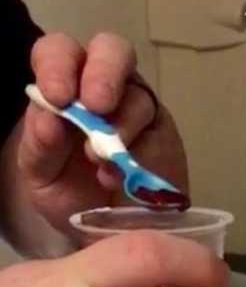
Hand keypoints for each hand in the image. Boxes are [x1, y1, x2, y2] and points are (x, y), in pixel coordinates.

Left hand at [17, 32, 188, 236]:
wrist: (107, 236)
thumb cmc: (70, 196)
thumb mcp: (41, 176)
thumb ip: (40, 146)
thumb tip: (51, 119)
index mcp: (64, 86)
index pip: (60, 52)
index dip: (58, 64)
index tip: (58, 97)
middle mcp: (104, 87)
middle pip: (112, 50)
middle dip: (104, 73)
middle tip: (97, 106)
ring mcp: (139, 109)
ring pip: (138, 97)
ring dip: (120, 127)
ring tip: (102, 165)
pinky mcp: (164, 138)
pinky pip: (159, 134)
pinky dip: (141, 154)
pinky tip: (122, 178)